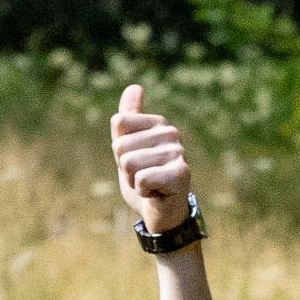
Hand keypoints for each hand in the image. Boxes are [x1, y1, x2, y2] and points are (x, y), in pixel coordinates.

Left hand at [112, 84, 192, 235]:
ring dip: (133, 182)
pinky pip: (141, 180)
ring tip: (150, 185)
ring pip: (129, 164)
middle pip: (120, 146)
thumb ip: (128, 120)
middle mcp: (171, 133)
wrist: (162, 212)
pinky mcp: (181, 174)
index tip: (134, 160)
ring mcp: (178, 153)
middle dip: (125, 169)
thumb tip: (134, 86)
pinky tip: (156, 193)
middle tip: (142, 176)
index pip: (118, 123)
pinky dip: (142, 192)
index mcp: (158, 123)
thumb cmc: (144, 179)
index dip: (119, 149)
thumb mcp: (128, 148)